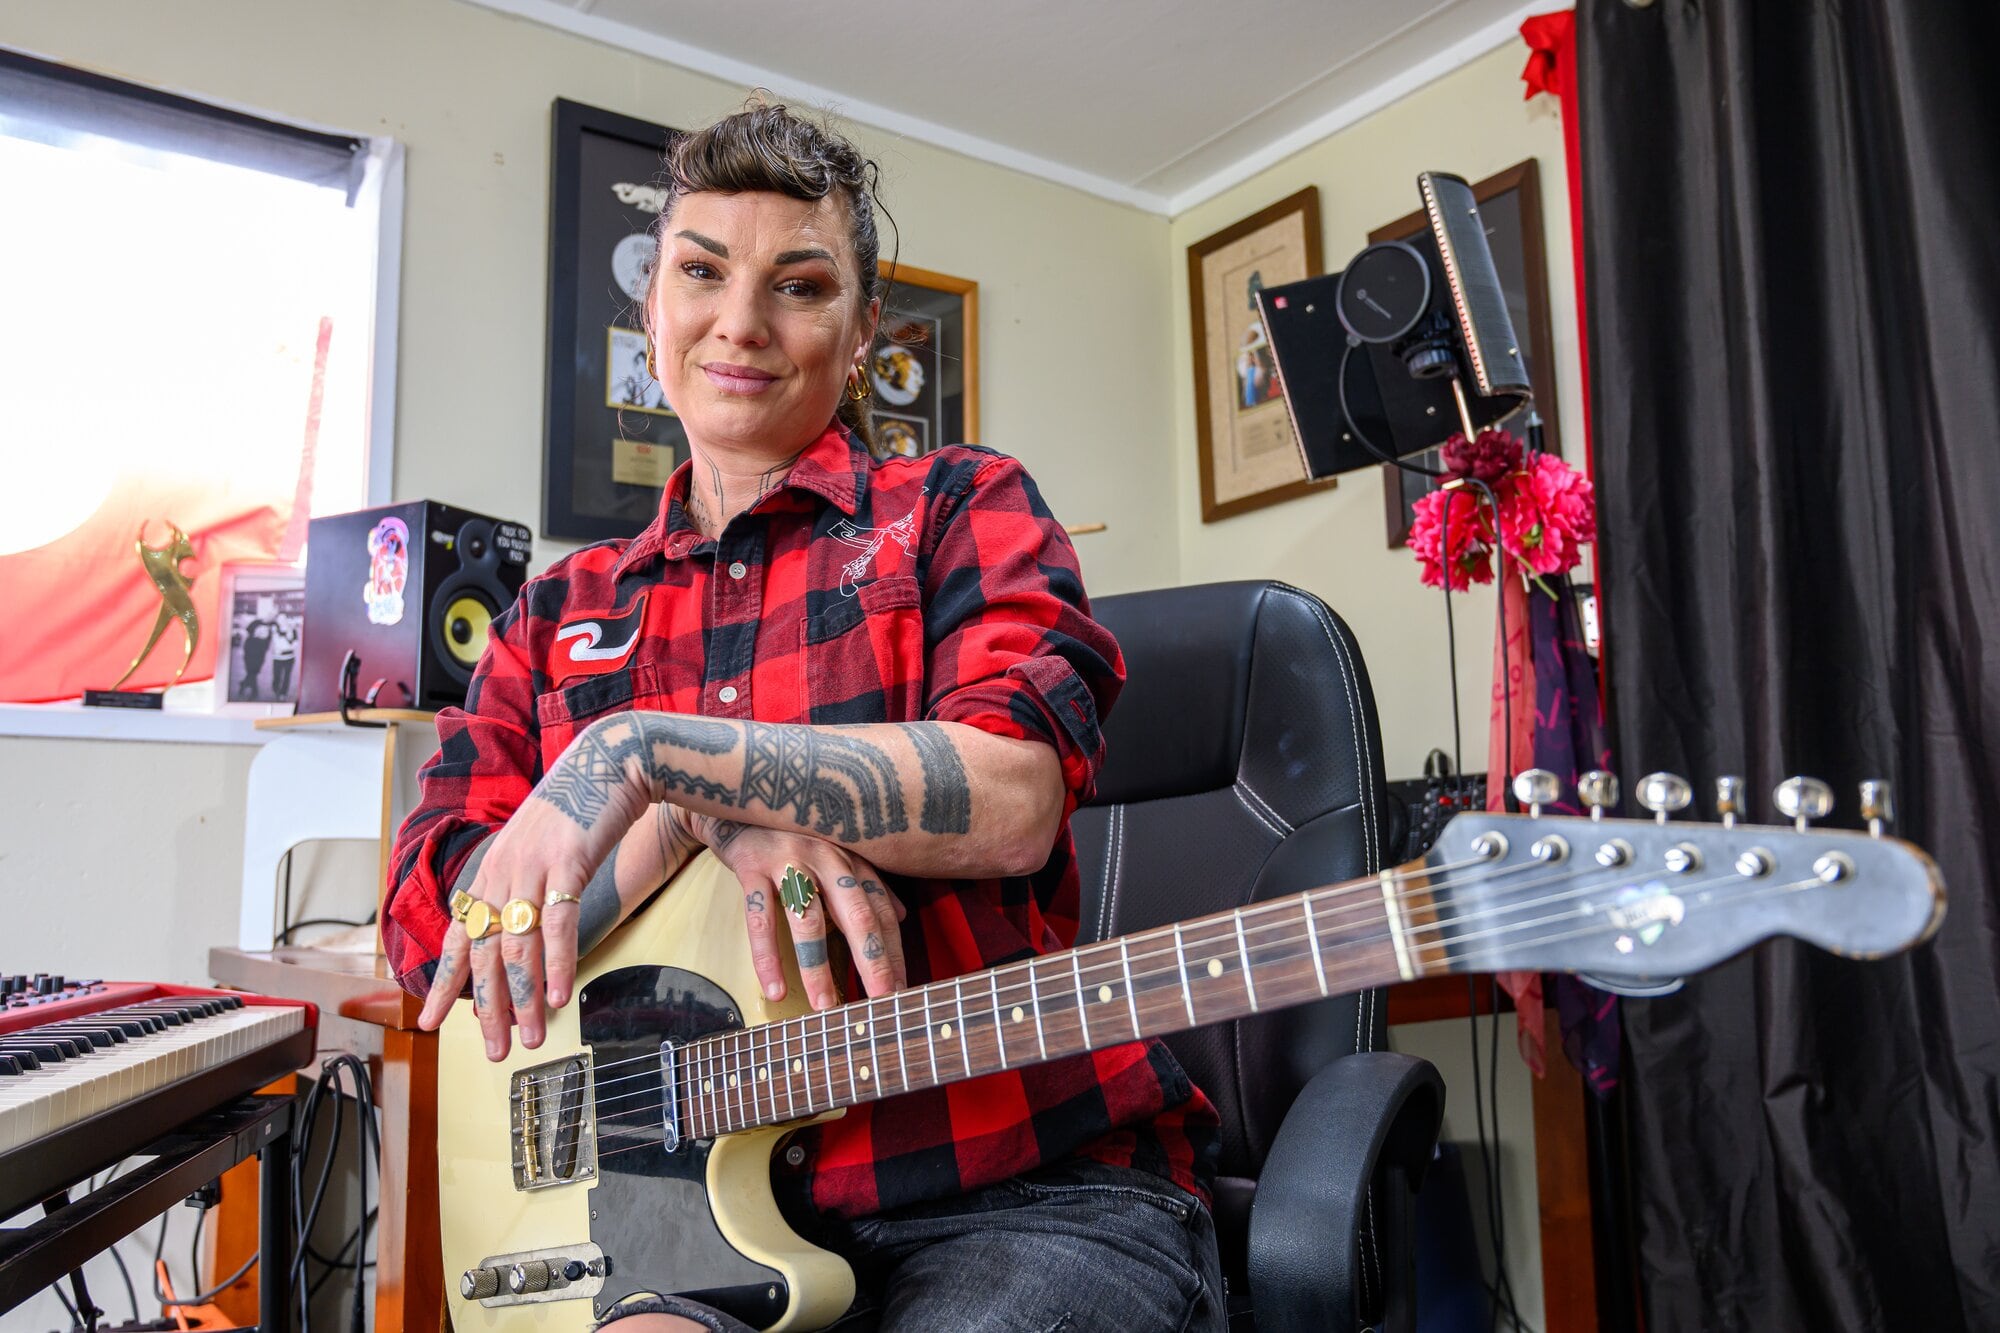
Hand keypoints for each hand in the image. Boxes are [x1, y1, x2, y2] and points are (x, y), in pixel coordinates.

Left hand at [416, 718, 651, 1058]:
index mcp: (491, 871)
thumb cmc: (579, 807)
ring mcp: (531, 866)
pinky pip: (556, 924)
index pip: (458, 937)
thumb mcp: (537, 848)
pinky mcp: (567, 861)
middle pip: (483, 953)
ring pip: (516, 947)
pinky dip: (557, 965)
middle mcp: (502, 871)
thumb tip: (518, 937)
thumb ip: (522, 889)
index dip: (444, 983)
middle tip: (495, 1050)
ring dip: (522, 999)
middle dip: (487, 1008)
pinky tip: (561, 996)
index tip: (433, 1023)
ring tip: (529, 1037)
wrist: (610, 761)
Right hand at [681, 811, 907, 1010]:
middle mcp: (827, 857)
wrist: (737, 795)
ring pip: (808, 920)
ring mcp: (789, 861)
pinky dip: (766, 957)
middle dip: (872, 961)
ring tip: (825, 1008)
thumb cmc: (794, 833)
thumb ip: (868, 883)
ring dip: (817, 968)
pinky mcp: (751, 865)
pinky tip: (774, 989)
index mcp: (851, 858)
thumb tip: (903, 917)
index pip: (881, 912)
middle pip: (857, 915)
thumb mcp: (835, 852)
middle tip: (882, 1003)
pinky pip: (760, 918)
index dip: (893, 953)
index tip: (900, 992)